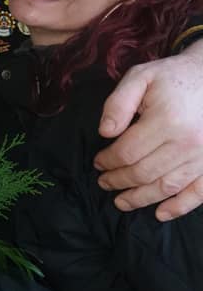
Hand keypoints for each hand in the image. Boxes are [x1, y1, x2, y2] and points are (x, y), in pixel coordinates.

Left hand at [95, 43, 202, 219]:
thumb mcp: (141, 77)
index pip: (127, 152)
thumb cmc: (173, 77)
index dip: (108, 161)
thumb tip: (105, 133)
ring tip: (121, 201)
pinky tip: (160, 214)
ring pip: (166, 187)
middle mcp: (187, 143)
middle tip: (103, 182)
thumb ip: (119, 103)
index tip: (97, 162)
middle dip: (119, 180)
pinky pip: (198, 193)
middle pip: (144, 172)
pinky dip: (179, 207)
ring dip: (141, 198)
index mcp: (166, 120)